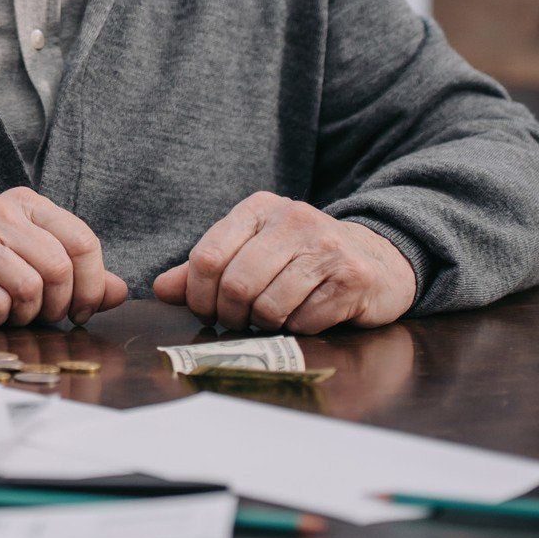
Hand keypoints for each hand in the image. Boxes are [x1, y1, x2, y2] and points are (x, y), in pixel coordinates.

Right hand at [0, 188, 128, 326]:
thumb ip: (78, 273)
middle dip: (57, 305)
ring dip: (24, 315)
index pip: (83, 241)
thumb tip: (120, 292)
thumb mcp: (31, 257)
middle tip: (43, 316)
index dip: (92, 285)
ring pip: (29, 290)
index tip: (82, 309)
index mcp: (24, 201)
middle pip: (59, 269)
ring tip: (9, 310)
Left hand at [152, 192, 415, 332]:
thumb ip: (206, 268)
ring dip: (263, 324)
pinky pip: (304, 321)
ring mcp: (326, 247)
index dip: (197, 294)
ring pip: (268, 306)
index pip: (207, 256)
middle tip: (237, 322)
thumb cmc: (302, 259)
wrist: (377, 261)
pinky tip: (306, 316)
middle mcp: (292, 219)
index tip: (206, 310)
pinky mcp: (351, 277)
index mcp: (258, 208)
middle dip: (230, 315)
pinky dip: (297, 328)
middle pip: (236, 285)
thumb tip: (161, 289)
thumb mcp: (252, 251)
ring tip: (271, 318)